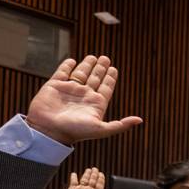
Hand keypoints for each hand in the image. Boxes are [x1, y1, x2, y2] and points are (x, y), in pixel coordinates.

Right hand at [25, 55, 142, 144]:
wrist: (48, 130)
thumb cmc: (74, 131)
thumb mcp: (101, 129)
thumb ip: (120, 125)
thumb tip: (140, 120)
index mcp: (95, 104)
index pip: (105, 88)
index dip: (110, 79)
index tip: (114, 69)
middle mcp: (83, 96)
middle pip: (94, 78)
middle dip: (100, 69)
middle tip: (106, 58)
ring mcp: (68, 90)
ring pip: (80, 74)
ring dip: (87, 65)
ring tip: (93, 57)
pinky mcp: (54, 85)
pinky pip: (62, 73)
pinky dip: (67, 66)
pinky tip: (72, 61)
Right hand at [58, 167, 120, 188]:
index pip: (99, 184)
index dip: (100, 179)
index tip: (101, 174)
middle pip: (92, 181)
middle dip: (94, 175)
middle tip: (95, 169)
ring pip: (84, 180)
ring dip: (86, 174)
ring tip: (88, 170)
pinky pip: (73, 182)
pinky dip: (74, 177)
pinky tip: (74, 174)